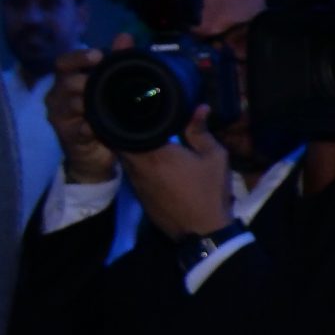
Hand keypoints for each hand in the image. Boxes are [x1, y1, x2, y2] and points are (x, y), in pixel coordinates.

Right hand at [46, 45, 117, 184]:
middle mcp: (59, 95)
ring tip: (101, 103)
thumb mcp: (110, 87)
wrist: (96, 153)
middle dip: (83, 80)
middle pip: (65, 81)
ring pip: (70, 104)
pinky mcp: (67, 135)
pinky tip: (97, 127)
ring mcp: (60, 116)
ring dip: (87, 103)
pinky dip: (88, 127)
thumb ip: (115, 61)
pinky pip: (77, 129)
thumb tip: (124, 36)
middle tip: (102, 80)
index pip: (64, 62)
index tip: (97, 55)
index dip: (78, 57)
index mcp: (68, 79)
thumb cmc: (102, 113)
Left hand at [126, 107, 233, 239]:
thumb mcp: (214, 157)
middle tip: (142, 116)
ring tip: (148, 134)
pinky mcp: (137, 193)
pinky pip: (132, 170)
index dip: (129, 113)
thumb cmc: (209, 191)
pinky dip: (138, 161)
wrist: (202, 231)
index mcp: (154, 152)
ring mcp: (134, 181)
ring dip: (133, 145)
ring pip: (125, 155)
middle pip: (120, 139)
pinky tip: (154, 158)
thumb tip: (199, 107)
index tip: (138, 103)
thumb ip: (201, 131)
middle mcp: (137, 165)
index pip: (126, 126)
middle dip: (128, 127)